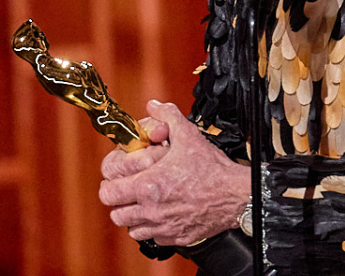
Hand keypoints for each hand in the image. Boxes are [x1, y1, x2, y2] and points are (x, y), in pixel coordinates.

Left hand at [98, 100, 249, 245]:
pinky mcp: (176, 238)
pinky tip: (162, 215)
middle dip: (120, 203)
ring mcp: (163, 227)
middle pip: (117, 214)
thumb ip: (167, 116)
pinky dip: (153, 229)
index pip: (108, 193)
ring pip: (133, 230)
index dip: (109, 185)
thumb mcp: (188, 135)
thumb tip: (153, 106)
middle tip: (128, 193)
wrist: (236, 194)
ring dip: (134, 218)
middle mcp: (152, 210)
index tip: (116, 180)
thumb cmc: (213, 169)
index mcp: (148, 186)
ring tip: (144, 205)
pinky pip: (153, 238)